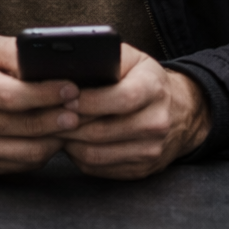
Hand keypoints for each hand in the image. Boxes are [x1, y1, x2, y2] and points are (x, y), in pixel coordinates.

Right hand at [0, 34, 80, 174]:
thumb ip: (13, 51)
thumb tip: (45, 59)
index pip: (14, 96)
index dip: (46, 94)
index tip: (72, 88)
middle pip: (28, 126)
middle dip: (61, 117)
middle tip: (84, 108)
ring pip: (32, 150)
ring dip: (58, 138)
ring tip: (74, 121)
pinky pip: (26, 163)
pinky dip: (45, 151)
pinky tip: (54, 135)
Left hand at [61, 44, 210, 179]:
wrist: (180, 111)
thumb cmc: (145, 80)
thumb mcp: (132, 59)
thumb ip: (106, 58)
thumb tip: (69, 67)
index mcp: (154, 88)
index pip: (121, 99)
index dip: (89, 101)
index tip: (66, 98)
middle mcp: (157, 122)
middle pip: (103, 131)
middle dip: (69, 124)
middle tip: (48, 116)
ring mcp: (151, 150)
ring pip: (96, 154)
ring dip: (70, 143)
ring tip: (56, 129)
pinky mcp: (142, 170)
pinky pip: (99, 168)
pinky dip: (79, 156)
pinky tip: (72, 142)